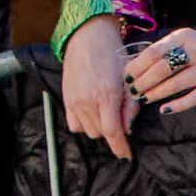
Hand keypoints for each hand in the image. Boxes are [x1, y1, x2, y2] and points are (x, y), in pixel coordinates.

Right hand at [61, 15, 138, 159]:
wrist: (88, 39)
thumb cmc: (113, 56)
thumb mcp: (129, 81)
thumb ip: (130, 107)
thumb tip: (127, 130)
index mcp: (105, 95)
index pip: (112, 131)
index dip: (120, 147)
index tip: (127, 156)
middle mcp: (87, 101)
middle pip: (100, 133)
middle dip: (112, 132)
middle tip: (119, 118)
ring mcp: (73, 101)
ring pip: (87, 131)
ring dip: (99, 128)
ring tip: (106, 113)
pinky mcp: (65, 99)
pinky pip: (74, 124)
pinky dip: (84, 124)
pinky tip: (92, 114)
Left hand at [125, 28, 195, 112]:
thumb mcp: (186, 40)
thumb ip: (164, 49)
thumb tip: (135, 65)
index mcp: (185, 36)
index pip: (155, 52)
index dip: (138, 65)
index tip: (127, 75)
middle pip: (163, 69)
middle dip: (144, 81)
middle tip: (133, 90)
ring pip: (175, 85)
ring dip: (156, 93)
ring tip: (144, 98)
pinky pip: (193, 98)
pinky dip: (178, 105)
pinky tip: (164, 109)